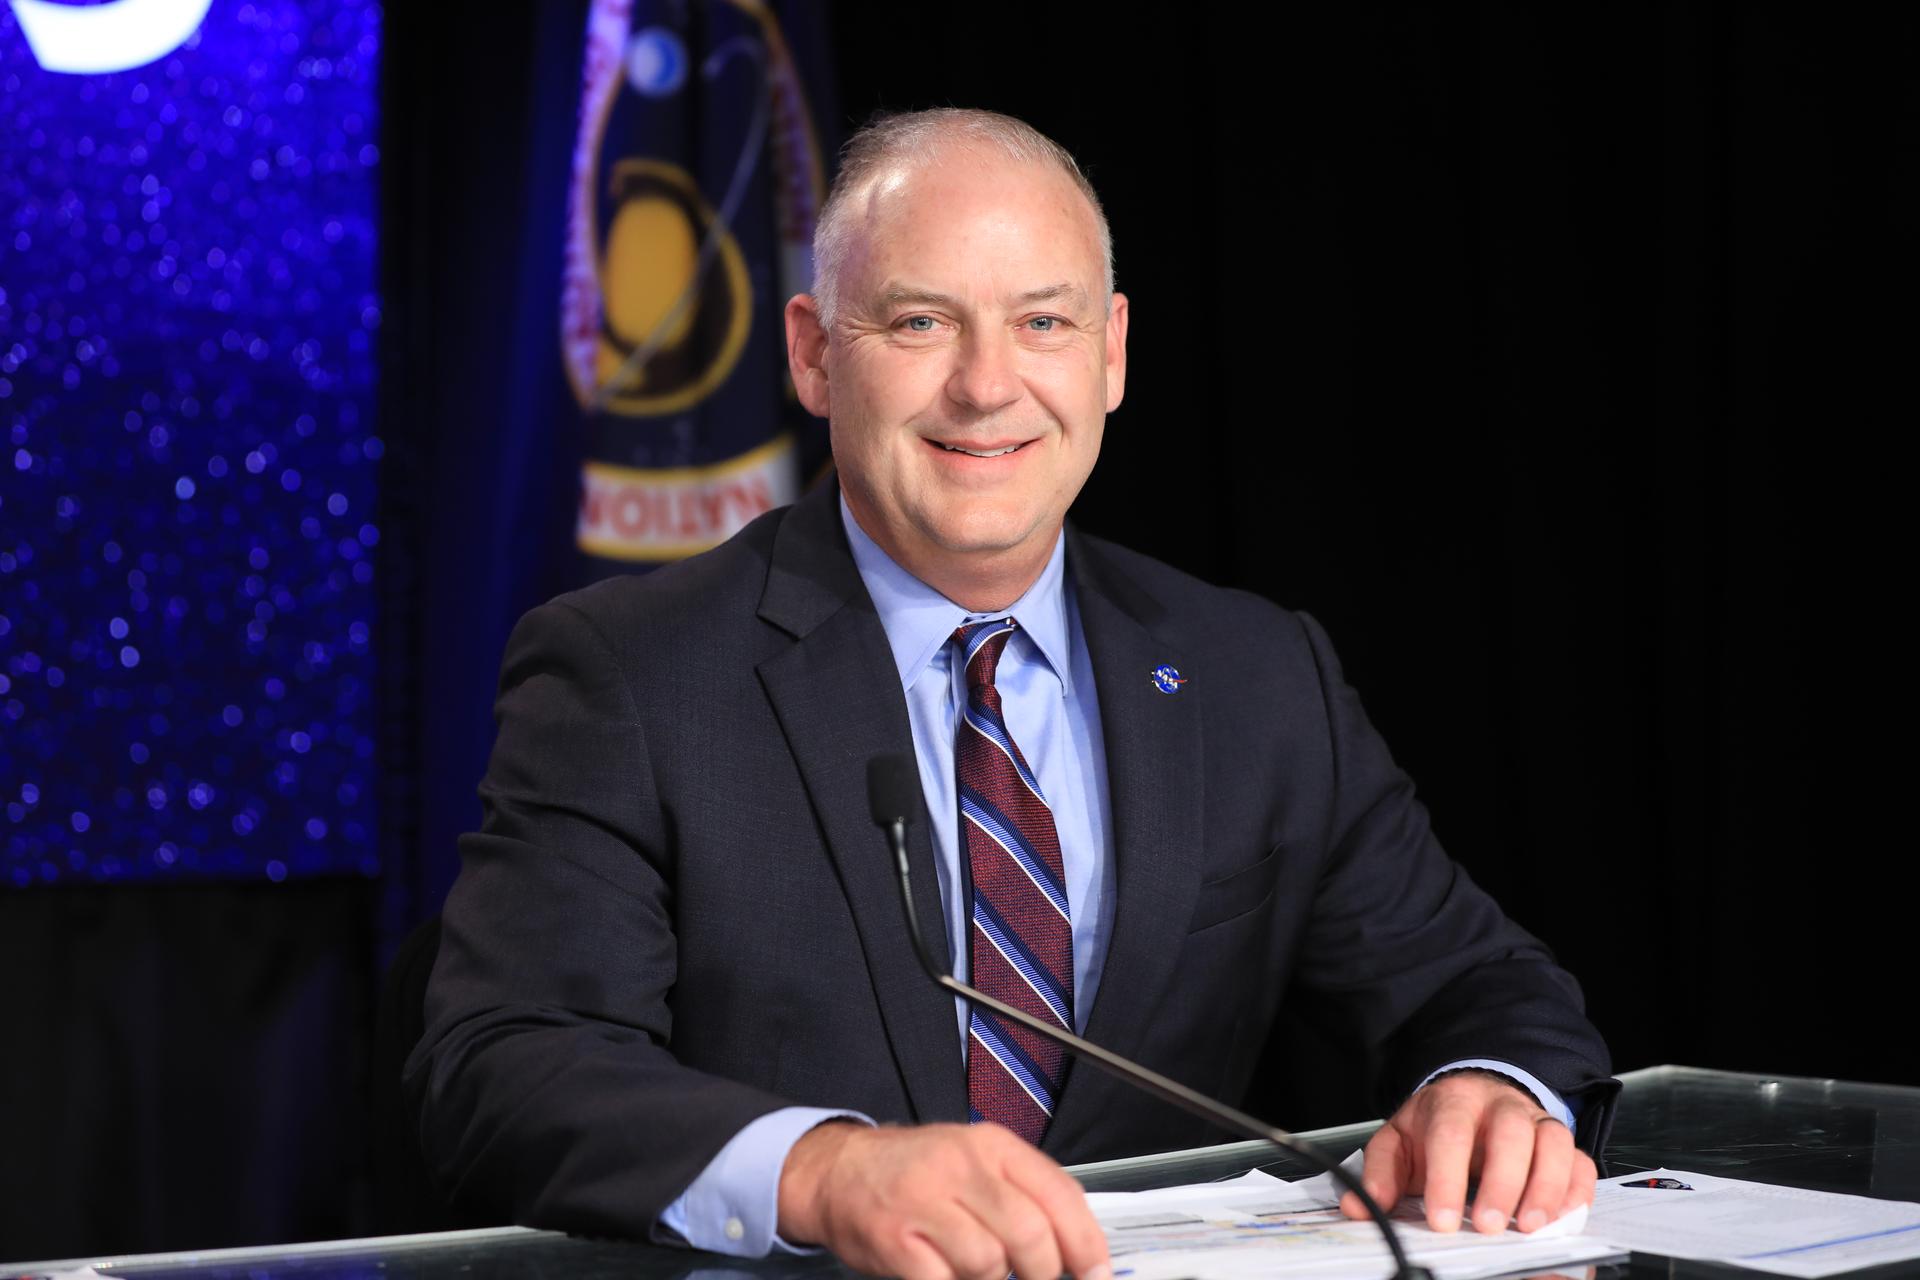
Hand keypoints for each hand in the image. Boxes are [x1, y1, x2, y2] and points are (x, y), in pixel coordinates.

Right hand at [778, 1120, 1111, 1279]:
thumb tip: (1078, 1252)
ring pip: (989, 1264)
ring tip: (974, 1272)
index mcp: (992, 1145)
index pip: (1060, 1194)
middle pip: (1030, 1235)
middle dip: (1041, 1274)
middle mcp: (961, 1165)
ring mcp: (924, 1200)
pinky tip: (947, 1277)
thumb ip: (1024, 1197)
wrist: (838, 1172)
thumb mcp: (976, 1163)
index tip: (1097, 1275)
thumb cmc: (917, 1174)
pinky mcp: (893, 1238)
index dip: (1087, 1244)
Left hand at [1338, 1069, 1595, 1234]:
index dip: (1446, 1178)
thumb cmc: (1436, 1126)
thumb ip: (1379, 1173)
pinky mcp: (1561, 1142)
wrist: (1473, 1096)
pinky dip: (1577, 1190)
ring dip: (1546, 1186)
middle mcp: (1499, 1106)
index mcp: (1452, 1102)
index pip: (1450, 1133)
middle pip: (1510, 1133)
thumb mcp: (1399, 1140)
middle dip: (1501, 1182)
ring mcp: (1534, 1121)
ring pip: (1553, 1142)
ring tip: (1529, 1225)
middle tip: (1488, 1225)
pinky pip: (1580, 1160)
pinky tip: (1562, 1217)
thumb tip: (1360, 1207)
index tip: (1441, 1220)